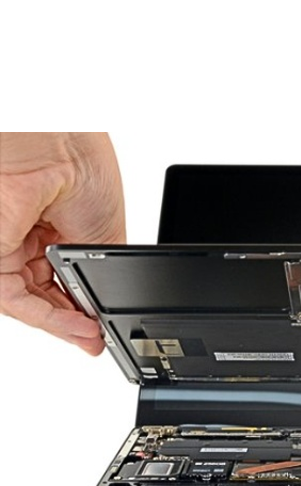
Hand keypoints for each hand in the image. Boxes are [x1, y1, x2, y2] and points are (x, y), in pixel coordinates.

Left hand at [0, 132, 124, 353]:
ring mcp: (8, 245)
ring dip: (62, 325)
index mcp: (53, 232)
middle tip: (96, 338)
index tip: (100, 329)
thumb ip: (99, 281)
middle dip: (72, 323)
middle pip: (46, 296)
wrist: (65, 147)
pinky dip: (48, 318)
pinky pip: (15, 299)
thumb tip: (100, 313)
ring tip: (91, 335)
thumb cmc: (84, 171)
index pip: (63, 284)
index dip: (82, 310)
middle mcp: (26, 239)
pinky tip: (76, 325)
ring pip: (29, 303)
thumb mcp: (105, 238)